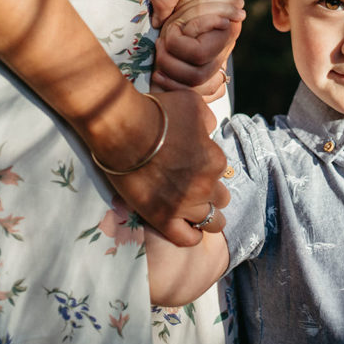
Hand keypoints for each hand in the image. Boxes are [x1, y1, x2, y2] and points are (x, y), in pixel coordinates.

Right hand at [104, 89, 229, 246]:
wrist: (123, 128)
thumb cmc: (157, 112)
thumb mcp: (194, 105)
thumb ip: (208, 121)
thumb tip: (208, 132)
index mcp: (215, 160)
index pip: (220, 171)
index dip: (207, 167)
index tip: (193, 164)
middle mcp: (205, 186)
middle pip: (220, 198)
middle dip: (209, 192)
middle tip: (190, 184)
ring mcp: (185, 205)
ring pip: (211, 222)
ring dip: (204, 215)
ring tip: (191, 209)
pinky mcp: (162, 218)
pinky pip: (187, 238)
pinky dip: (191, 235)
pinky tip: (186, 227)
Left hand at [152, 0, 244, 101]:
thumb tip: (158, 21)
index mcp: (224, 27)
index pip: (199, 53)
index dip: (178, 44)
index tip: (167, 30)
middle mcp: (224, 48)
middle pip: (198, 77)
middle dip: (171, 65)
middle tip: (158, 47)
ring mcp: (218, 58)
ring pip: (200, 89)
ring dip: (174, 82)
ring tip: (158, 63)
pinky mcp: (211, 64)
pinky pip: (203, 92)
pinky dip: (183, 91)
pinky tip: (164, 78)